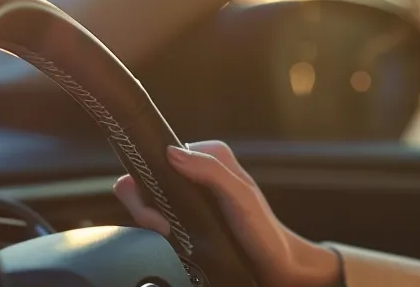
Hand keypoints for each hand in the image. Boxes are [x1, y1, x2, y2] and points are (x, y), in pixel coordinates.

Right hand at [115, 140, 341, 286]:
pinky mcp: (187, 219)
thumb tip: (171, 153)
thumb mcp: (240, 196)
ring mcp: (190, 196)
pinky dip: (158, 232)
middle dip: (144, 206)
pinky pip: (157, 219)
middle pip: (144, 180)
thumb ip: (211, 170)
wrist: (275, 265)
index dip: (146, 182)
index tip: (158, 214)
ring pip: (148, 201)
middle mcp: (196, 172)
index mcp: (208, 155)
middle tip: (165, 230)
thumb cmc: (263, 231)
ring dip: (151, 221)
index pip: (156, 156)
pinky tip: (174, 243)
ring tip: (172, 238)